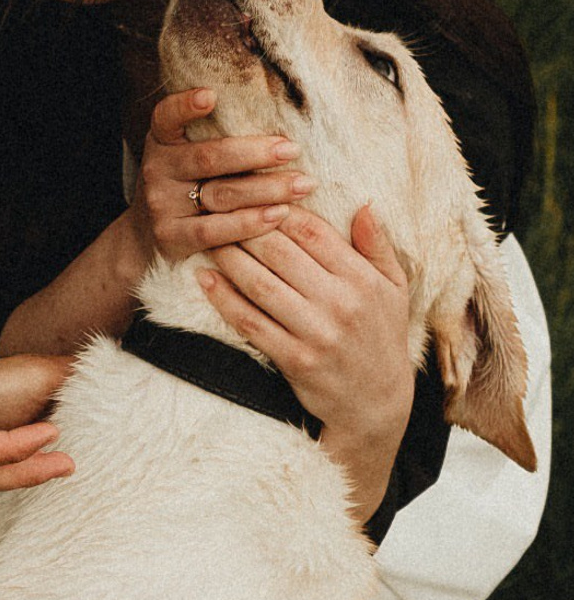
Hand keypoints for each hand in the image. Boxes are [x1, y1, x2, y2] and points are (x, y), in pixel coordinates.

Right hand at [132, 88, 311, 262]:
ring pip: (220, 194)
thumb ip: (212, 137)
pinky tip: (280, 214)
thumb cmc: (183, 186)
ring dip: (267, 189)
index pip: (166, 117)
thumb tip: (275, 114)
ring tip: (303, 184)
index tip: (210, 94)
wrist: (145, 237)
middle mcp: (156, 169)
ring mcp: (161, 204)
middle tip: (292, 149)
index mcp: (161, 142)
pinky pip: (215, 230)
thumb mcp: (184, 156)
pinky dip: (250, 222)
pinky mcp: (170, 237)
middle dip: (255, 153)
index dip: (185, 105)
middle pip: (208, 158)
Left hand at [197, 204, 413, 521]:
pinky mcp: (295, 360)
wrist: (377, 406)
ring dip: (227, 256)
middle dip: (243, 224)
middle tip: (215, 206)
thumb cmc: (381, 336)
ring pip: (260, 283)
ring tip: (206, 236)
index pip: (312, 230)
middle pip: (279, 250)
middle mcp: (341, 303)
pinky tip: (205, 277)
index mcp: (362, 280)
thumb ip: (376, 246)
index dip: (277, 206)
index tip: (251, 193)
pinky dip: (224, 298)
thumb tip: (362, 204)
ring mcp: (317, 333)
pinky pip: (250, 322)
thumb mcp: (394, 289)